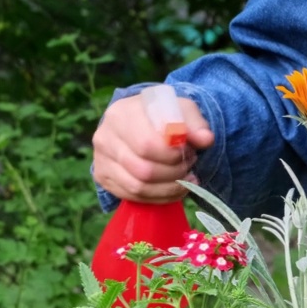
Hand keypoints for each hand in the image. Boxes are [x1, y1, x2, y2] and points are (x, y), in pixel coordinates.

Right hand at [91, 94, 212, 202]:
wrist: (141, 122)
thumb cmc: (164, 116)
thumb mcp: (183, 110)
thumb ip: (195, 123)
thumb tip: (206, 139)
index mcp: (122, 114)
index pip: (148, 145)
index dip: (174, 155)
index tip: (189, 150)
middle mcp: (105, 136)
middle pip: (143, 170)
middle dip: (174, 172)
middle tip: (189, 165)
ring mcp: (101, 158)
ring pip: (138, 187)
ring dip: (169, 188)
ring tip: (185, 177)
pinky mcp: (103, 177)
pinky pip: (133, 196)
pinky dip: (159, 197)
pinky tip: (174, 188)